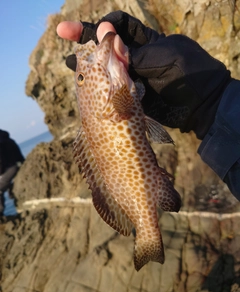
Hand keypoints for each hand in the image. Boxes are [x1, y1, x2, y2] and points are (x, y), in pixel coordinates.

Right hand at [57, 11, 231, 138]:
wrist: (200, 106)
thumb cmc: (187, 74)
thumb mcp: (162, 58)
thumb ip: (134, 53)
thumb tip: (107, 42)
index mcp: (148, 41)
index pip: (121, 26)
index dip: (103, 24)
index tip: (91, 29)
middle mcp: (138, 56)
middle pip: (109, 46)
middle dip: (87, 40)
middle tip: (64, 35)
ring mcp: (135, 77)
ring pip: (108, 68)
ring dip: (89, 65)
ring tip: (69, 63)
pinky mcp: (133, 95)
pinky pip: (114, 88)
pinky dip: (101, 86)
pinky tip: (87, 85)